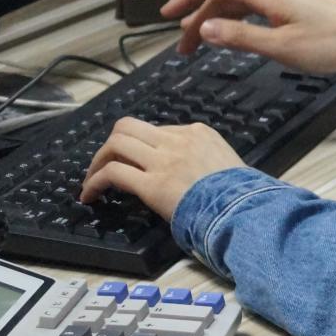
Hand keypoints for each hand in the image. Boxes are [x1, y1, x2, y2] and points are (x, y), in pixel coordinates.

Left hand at [79, 118, 243, 220]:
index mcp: (198, 133)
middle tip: (105, 164)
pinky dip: (95, 183)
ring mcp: (163, 160)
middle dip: (112, 145)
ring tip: (92, 180)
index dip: (141, 147)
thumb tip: (192, 172)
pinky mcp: (152, 184)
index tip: (136, 163)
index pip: (157, 130)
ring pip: (116, 144)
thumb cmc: (241, 194)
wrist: (244, 209)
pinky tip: (90, 196)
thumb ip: (205, 158)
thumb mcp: (226, 163)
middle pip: (128, 127)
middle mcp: (177, 140)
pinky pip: (113, 174)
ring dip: (98, 161)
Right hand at [161, 0, 335, 73]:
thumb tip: (205, 28)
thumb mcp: (282, 47)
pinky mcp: (291, 7)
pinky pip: (252, 9)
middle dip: (196, 17)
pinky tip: (230, 37)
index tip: (167, 15)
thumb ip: (242, 36)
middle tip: (182, 48)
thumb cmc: (331, 44)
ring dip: (214, 21)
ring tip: (198, 45)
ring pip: (237, 3)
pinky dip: (234, 21)